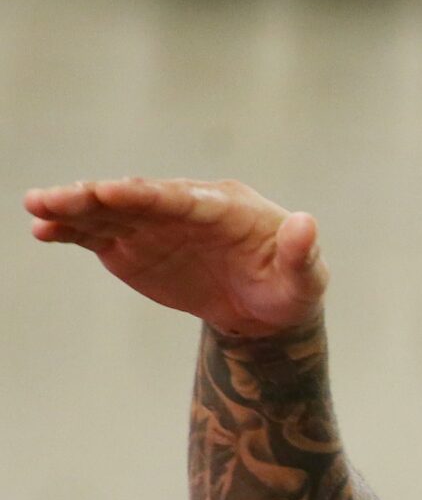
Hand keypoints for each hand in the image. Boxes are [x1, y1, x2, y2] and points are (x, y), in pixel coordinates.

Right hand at [26, 177, 327, 337]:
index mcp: (225, 207)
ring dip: (72, 208)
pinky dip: (70, 230)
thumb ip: (301, 254)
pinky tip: (42, 229)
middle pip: (136, 198)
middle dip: (96, 197)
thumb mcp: (305, 278)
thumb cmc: (290, 287)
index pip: (181, 197)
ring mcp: (155, 225)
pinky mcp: (134, 245)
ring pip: (109, 212)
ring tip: (36, 207)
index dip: (145, 195)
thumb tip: (307, 224)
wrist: (265, 308)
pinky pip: (98, 234)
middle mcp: (184, 207)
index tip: (110, 191)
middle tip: (54, 197)